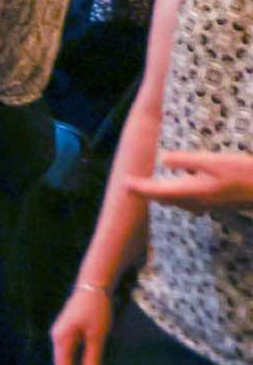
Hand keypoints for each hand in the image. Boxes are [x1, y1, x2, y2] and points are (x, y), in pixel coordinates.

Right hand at [50, 287, 114, 364]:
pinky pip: (68, 350)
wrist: (93, 286)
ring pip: (64, 357)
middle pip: (61, 363)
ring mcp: (60, 332)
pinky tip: (87, 364)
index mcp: (62, 338)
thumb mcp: (98, 334)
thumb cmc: (96, 309)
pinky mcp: (66, 329)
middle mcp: (56, 336)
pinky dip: (76, 360)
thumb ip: (93, 356)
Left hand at [126, 150, 252, 215]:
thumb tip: (164, 159)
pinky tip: (180, 193)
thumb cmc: (244, 174)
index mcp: (192, 191)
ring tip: (147, 190)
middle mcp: (196, 201)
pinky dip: (177, 197)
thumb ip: (188, 161)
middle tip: (129, 187)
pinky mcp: (217, 203)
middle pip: (163, 199)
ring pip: (176, 202)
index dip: (139, 187)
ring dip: (160, 196)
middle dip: (146, 193)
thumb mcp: (215, 162)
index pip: (157, 191)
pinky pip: (189, 202)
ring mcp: (208, 204)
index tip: (124, 183)